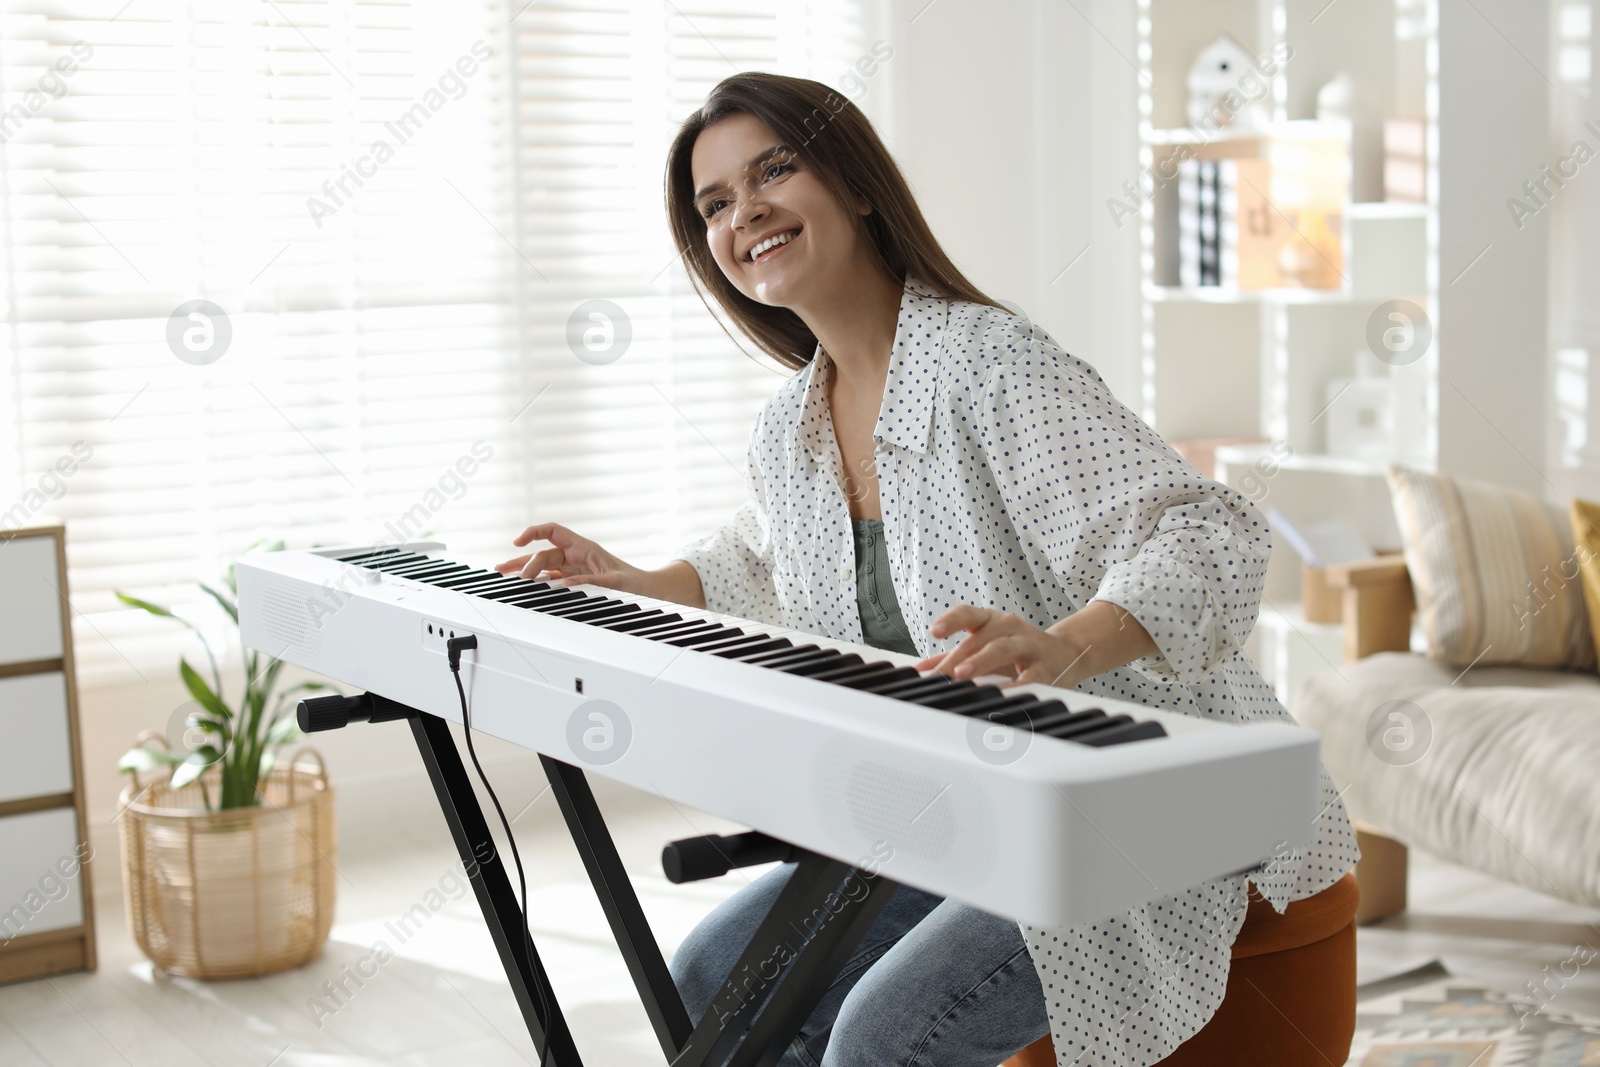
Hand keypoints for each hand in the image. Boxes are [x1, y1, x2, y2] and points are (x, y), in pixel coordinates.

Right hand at [496, 522, 647, 594]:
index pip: (552, 531)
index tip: (517, 542)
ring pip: (542, 565)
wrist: (643, 589)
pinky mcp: (572, 578)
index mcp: (583, 547)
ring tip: (502, 573)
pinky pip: (549, 577)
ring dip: (523, 569)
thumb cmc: (632, 581)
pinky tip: (522, 585)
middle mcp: (574, 554)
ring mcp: (572, 567)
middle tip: (507, 572)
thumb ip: (590, 581)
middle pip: (542, 552)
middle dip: (523, 560)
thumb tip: (564, 583)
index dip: (533, 532)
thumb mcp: (614, 581)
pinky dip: (535, 580)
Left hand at [911, 606, 1095, 689]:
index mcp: (993, 621)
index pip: (969, 613)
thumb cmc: (1018, 651)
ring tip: (962, 674)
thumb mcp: (985, 647)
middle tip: (939, 673)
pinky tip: (1002, 694)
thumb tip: (921, 669)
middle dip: (957, 655)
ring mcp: (1029, 645)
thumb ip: (953, 656)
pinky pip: (1029, 676)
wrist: (1066, 653)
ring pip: (1003, 647)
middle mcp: (1010, 628)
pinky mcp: (1045, 668)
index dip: (951, 620)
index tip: (934, 631)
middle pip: (980, 637)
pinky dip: (1015, 685)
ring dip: (981, 660)